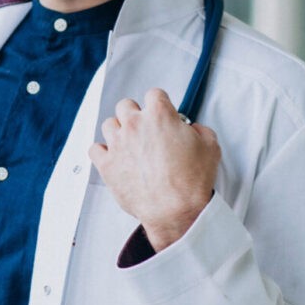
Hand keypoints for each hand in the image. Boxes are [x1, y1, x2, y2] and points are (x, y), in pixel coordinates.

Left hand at [86, 88, 220, 250]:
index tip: (161, 113)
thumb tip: (191, 129)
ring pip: (109, 124)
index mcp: (159, 116)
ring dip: (118, 131)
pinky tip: (113, 157)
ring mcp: (118, 144)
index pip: (154, 94)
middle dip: (136, 114)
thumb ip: (199, 130)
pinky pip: (94, 148)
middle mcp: (135, 125)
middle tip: (145, 129)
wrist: (175, 211)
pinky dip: (102, 151)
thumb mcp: (210, 147)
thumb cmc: (192, 182)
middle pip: (126, 105)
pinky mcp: (107, 164)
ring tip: (129, 144)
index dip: (160, 104)